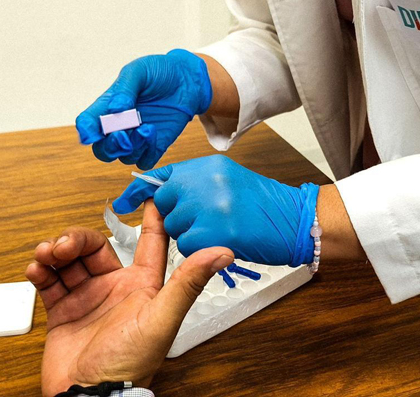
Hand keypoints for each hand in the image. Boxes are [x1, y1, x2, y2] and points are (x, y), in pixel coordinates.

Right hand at [25, 200, 233, 395]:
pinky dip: (40, 269)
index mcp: (144, 284)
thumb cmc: (131, 362)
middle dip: (78, 238)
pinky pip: (50, 279)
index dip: (152, 217)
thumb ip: (189, 282)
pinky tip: (37, 269)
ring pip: (71, 258)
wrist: (90, 394)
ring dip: (56, 250)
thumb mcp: (163, 316)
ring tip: (47, 256)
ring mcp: (89, 296)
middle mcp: (116, 286)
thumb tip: (223, 252)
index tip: (150, 192)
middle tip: (64, 245)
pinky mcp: (64, 309)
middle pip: (97, 246)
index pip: (151, 241)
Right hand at [75, 49, 212, 169]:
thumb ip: (125, 89)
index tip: (93, 134)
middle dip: (110, 147)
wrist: (188, 80)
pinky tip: (154, 134)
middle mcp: (119, 126)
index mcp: (107, 107)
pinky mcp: (155, 146)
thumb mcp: (139, 71)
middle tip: (123, 134)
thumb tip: (115, 110)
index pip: (87, 124)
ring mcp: (137, 138)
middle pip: (103, 150)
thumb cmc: (159, 72)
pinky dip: (147, 154)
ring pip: (124, 157)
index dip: (87, 131)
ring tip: (147, 127)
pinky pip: (145, 162)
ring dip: (133, 148)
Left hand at [112, 155, 319, 265]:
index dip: (140, 190)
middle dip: (178, 218)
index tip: (122, 202)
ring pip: (175, 228)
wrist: (297, 220)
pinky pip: (189, 247)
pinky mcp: (216, 233)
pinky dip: (202, 251)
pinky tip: (223, 243)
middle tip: (204, 222)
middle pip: (165, 204)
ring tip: (220, 231)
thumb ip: (198, 184)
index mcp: (207, 167)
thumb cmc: (267, 206)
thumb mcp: (229, 180)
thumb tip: (167, 191)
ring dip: (192, 236)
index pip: (162, 175)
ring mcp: (209, 207)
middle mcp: (204, 182)